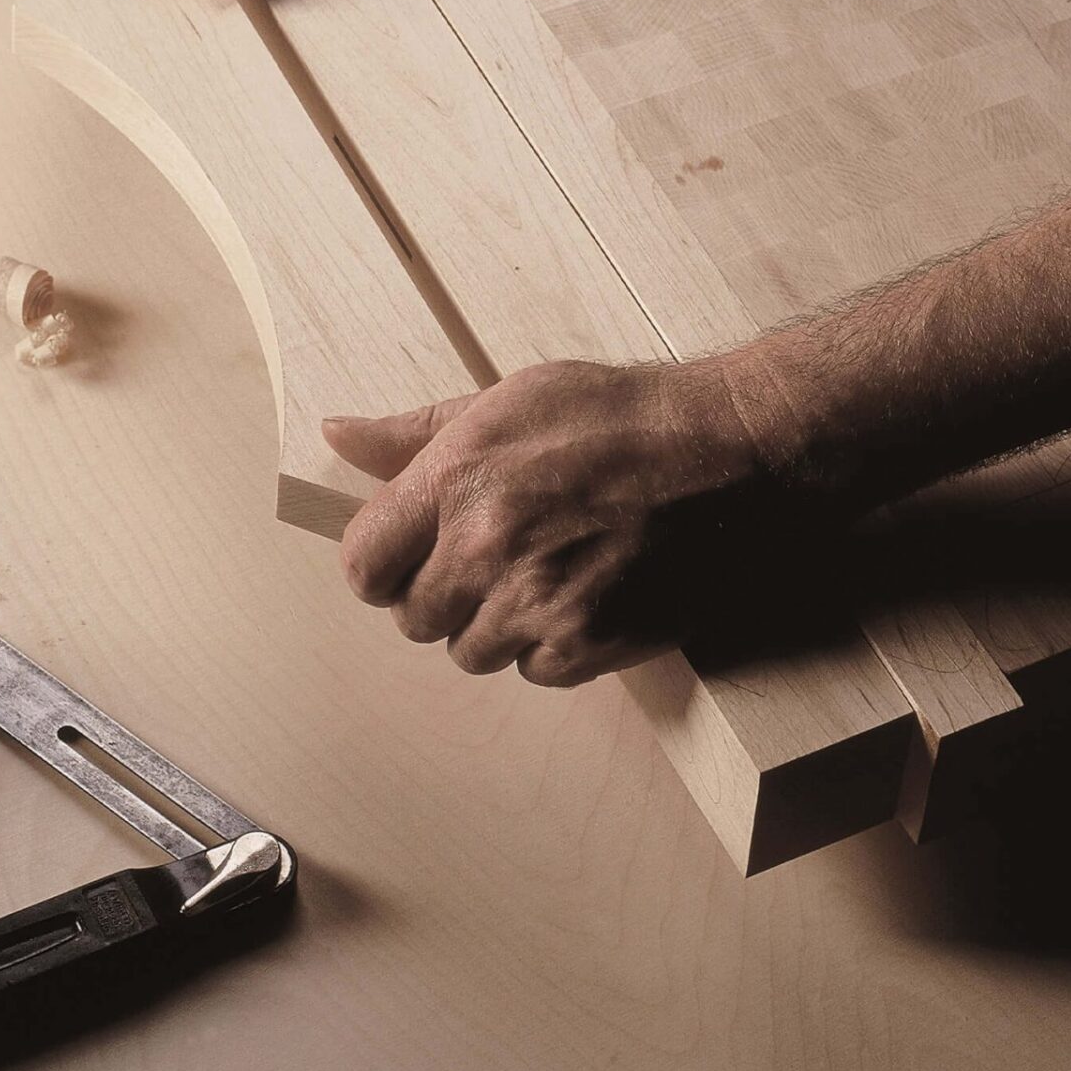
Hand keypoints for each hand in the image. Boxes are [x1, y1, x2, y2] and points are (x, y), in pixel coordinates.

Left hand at [323, 356, 805, 685]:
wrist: (733, 455)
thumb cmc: (621, 416)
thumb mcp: (509, 398)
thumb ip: (415, 432)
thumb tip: (337, 435)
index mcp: (456, 480)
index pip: (362, 565)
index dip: (382, 562)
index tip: (412, 550)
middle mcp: (485, 547)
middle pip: (412, 618)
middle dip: (441, 592)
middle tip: (492, 554)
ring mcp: (536, 603)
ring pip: (471, 651)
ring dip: (496, 622)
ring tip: (546, 566)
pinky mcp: (587, 645)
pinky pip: (533, 672)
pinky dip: (550, 645)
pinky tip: (583, 593)